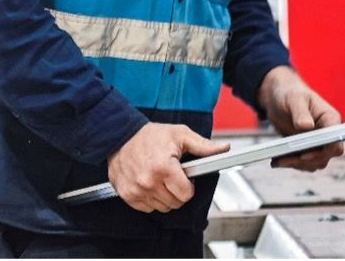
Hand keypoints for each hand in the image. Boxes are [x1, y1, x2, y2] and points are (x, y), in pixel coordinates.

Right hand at [106, 123, 229, 212]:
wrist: (120, 136)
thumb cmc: (151, 136)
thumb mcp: (180, 135)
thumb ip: (203, 146)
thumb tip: (224, 148)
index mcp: (164, 167)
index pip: (186, 194)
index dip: (190, 186)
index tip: (186, 177)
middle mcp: (149, 182)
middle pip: (175, 203)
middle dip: (179, 192)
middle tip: (173, 176)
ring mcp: (137, 190)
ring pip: (162, 208)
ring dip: (165, 196)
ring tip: (162, 178)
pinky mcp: (127, 195)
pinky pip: (147, 208)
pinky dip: (152, 199)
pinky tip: (150, 184)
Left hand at [258, 66, 344, 170]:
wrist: (279, 98)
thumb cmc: (290, 94)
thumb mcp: (294, 99)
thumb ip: (301, 112)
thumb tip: (307, 127)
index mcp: (330, 119)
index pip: (336, 141)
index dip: (323, 150)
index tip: (304, 154)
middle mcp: (328, 133)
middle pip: (325, 156)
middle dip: (305, 160)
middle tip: (284, 159)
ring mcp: (319, 143)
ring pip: (314, 163)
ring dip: (297, 164)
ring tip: (277, 160)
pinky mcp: (308, 149)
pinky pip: (304, 163)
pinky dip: (291, 164)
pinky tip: (277, 160)